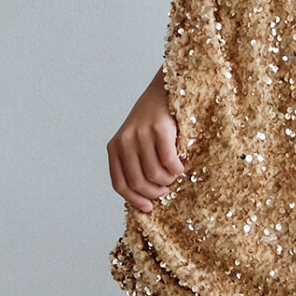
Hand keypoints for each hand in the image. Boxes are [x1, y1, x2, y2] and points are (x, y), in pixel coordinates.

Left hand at [108, 66, 186, 211]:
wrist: (164, 87)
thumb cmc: (152, 118)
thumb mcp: (135, 140)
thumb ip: (135, 162)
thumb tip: (145, 194)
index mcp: (115, 146)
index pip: (120, 183)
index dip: (133, 199)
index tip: (147, 208)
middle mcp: (125, 141)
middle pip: (137, 182)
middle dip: (154, 192)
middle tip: (166, 191)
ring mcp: (141, 134)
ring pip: (154, 173)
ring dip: (167, 180)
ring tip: (174, 176)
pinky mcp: (159, 129)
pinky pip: (168, 160)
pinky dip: (176, 169)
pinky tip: (181, 167)